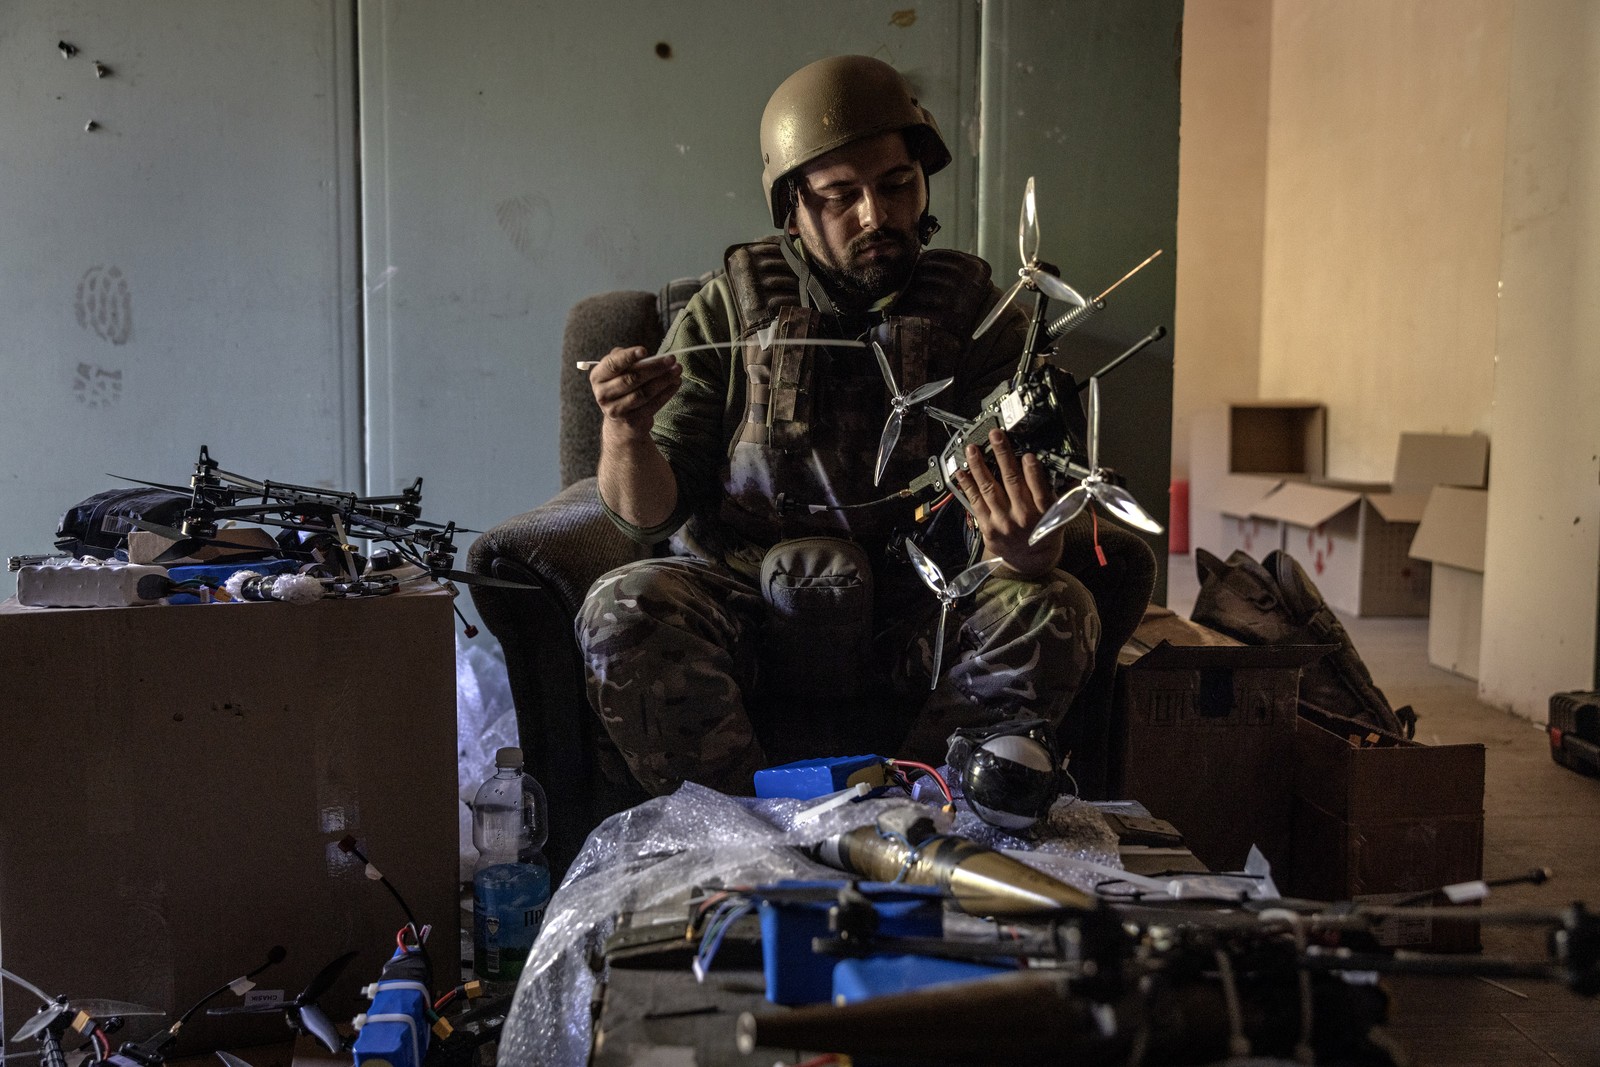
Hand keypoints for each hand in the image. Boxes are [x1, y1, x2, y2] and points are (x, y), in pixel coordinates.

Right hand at [589, 346, 681, 436]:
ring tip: (677, 370)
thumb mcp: (618, 372)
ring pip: (644, 393)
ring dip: (663, 380)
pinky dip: (666, 393)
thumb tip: (647, 356)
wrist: (621, 422)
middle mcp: (603, 394)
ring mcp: (616, 410)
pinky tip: (675, 383)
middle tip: (671, 359)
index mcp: (597, 377)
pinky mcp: (631, 421)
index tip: (645, 350)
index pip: (613, 364)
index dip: (629, 356)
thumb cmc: (622, 388)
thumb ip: (626, 359)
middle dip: (654, 367)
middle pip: (632, 378)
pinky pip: (652, 405)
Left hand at [952, 429, 1063, 578]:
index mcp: (1045, 513)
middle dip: (1002, 456)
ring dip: (979, 466)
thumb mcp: (1060, 515)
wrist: (1030, 560)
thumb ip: (1061, 493)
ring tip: (972, 449)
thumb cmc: (1045, 532)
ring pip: (989, 489)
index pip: (1040, 489)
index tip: (1027, 456)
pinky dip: (968, 486)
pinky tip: (962, 472)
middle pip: (1011, 482)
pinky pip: (975, 503)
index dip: (1032, 471)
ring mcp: (1003, 522)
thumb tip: (1071, 471)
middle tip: (995, 437)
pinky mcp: (988, 527)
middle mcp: (1023, 517)